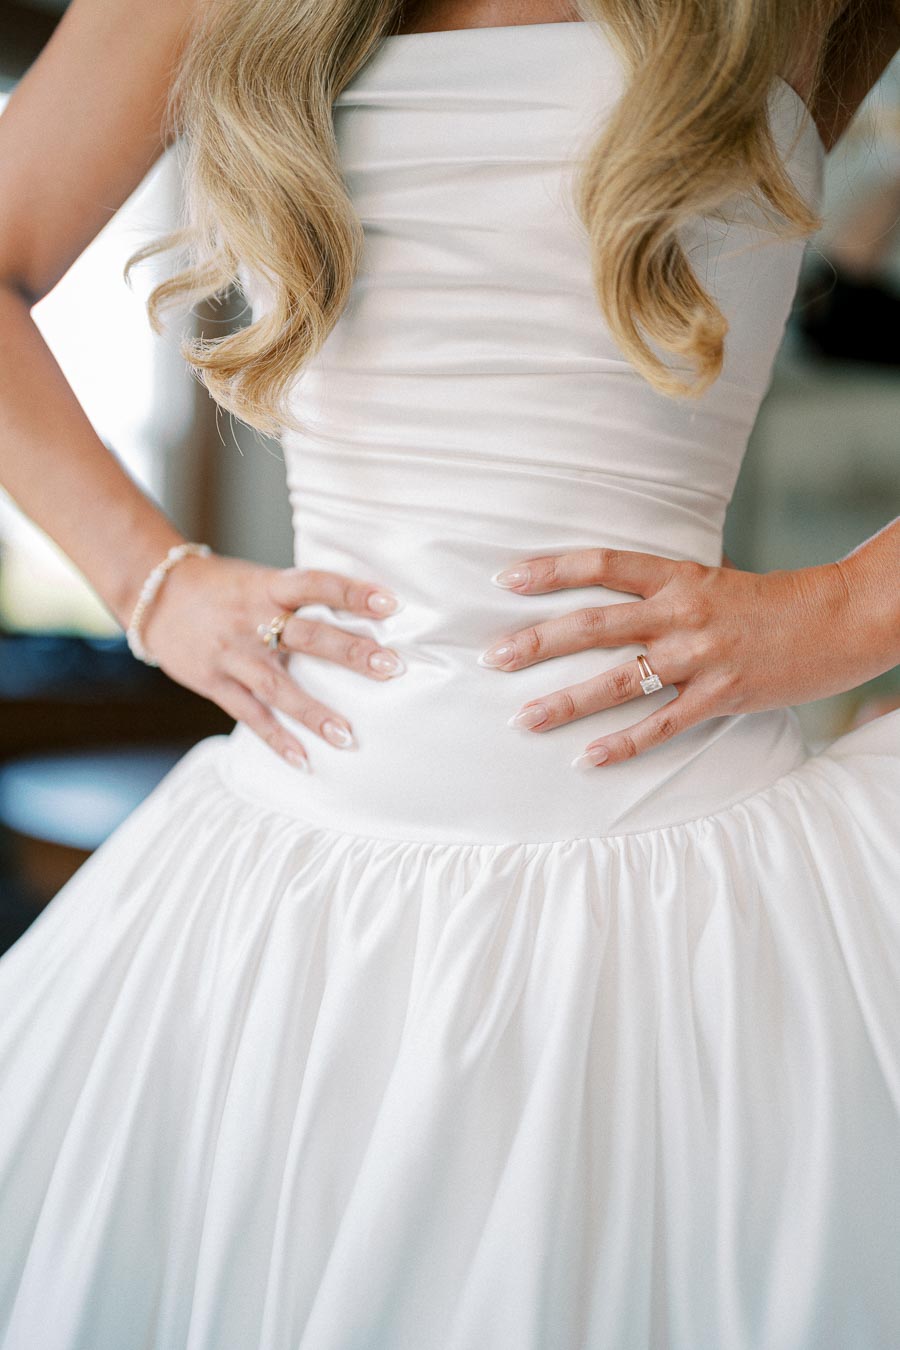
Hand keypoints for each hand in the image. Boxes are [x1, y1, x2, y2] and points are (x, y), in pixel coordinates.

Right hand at [139, 551, 404, 769]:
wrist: (152, 593)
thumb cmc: (221, 588)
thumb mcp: (258, 581)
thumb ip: (297, 600)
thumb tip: (359, 616)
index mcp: (267, 587)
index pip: (316, 583)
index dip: (352, 592)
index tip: (392, 602)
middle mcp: (251, 620)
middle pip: (306, 636)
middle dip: (350, 653)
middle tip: (392, 668)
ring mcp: (232, 654)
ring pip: (278, 685)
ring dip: (315, 713)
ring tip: (349, 737)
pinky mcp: (214, 683)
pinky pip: (250, 715)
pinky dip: (277, 739)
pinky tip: (304, 760)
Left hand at [480, 546, 861, 767]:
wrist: (839, 618)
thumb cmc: (768, 602)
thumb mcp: (710, 579)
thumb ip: (660, 589)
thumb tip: (607, 595)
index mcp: (677, 575)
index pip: (602, 563)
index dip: (551, 569)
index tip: (505, 579)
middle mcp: (682, 612)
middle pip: (596, 624)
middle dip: (538, 642)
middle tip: (493, 657)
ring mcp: (701, 656)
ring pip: (620, 679)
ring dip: (566, 701)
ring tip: (524, 719)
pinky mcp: (722, 696)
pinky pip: (662, 725)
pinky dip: (623, 744)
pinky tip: (588, 758)